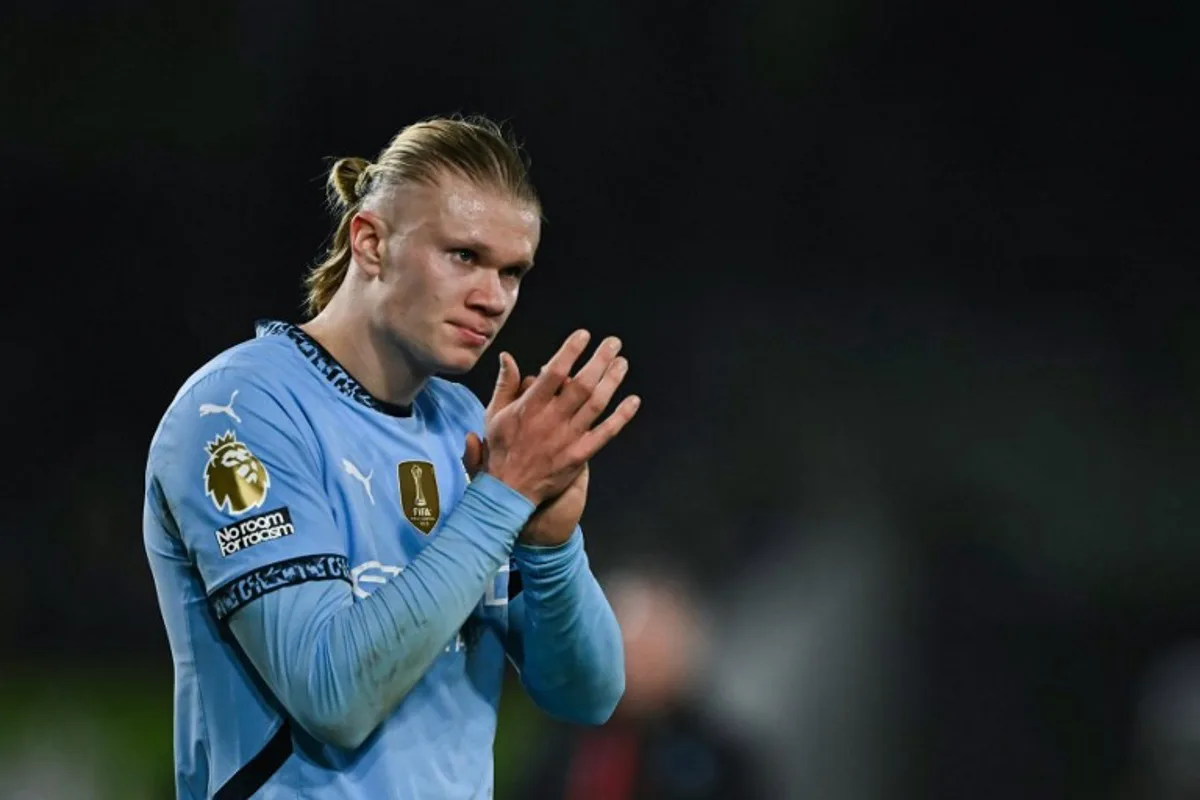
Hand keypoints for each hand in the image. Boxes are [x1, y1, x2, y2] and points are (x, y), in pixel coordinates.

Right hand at [466, 330, 637, 507]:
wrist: (509, 491)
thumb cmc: (501, 449)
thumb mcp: (494, 414)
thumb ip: (505, 384)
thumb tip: (507, 356)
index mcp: (530, 407)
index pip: (554, 372)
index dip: (571, 351)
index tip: (583, 335)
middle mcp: (552, 420)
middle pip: (582, 384)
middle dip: (600, 360)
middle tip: (613, 343)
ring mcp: (568, 438)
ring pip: (596, 404)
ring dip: (612, 381)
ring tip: (622, 363)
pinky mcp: (580, 454)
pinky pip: (606, 433)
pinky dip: (621, 417)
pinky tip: (633, 401)